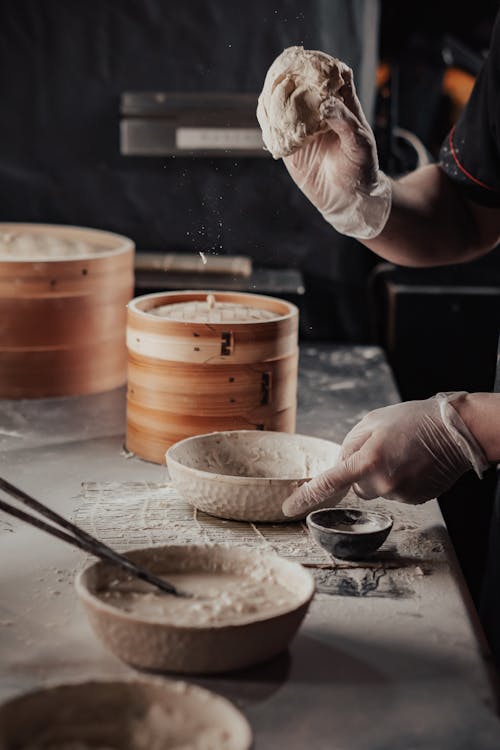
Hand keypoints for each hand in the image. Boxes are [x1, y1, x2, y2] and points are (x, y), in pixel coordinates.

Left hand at [282, 393, 488, 516]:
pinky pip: (395, 493)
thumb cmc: (412, 420)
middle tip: (383, 450)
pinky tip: (413, 464)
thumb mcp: (371, 422)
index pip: (328, 483)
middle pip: (356, 487)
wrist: (455, 431)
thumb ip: (349, 446)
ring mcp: (400, 494)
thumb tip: (339, 467)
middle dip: (362, 471)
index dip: (306, 497)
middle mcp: (382, 482)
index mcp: (367, 460)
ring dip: (382, 476)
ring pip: (376, 491)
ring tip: (402, 454)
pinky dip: (399, 481)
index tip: (289, 509)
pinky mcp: (415, 500)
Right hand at [283, 69, 390, 238]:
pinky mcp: (290, 146)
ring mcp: (303, 128)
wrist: (348, 198)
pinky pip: (275, 131)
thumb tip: (325, 103)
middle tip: (280, 77)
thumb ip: (344, 122)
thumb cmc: (361, 169)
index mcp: (341, 105)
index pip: (331, 75)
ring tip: (268, 96)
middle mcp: (319, 112)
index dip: (319, 65)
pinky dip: (268, 123)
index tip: (309, 62)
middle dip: (289, 78)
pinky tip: (265, 118)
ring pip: (283, 105)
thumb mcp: (360, 144)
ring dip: (274, 99)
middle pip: (300, 85)